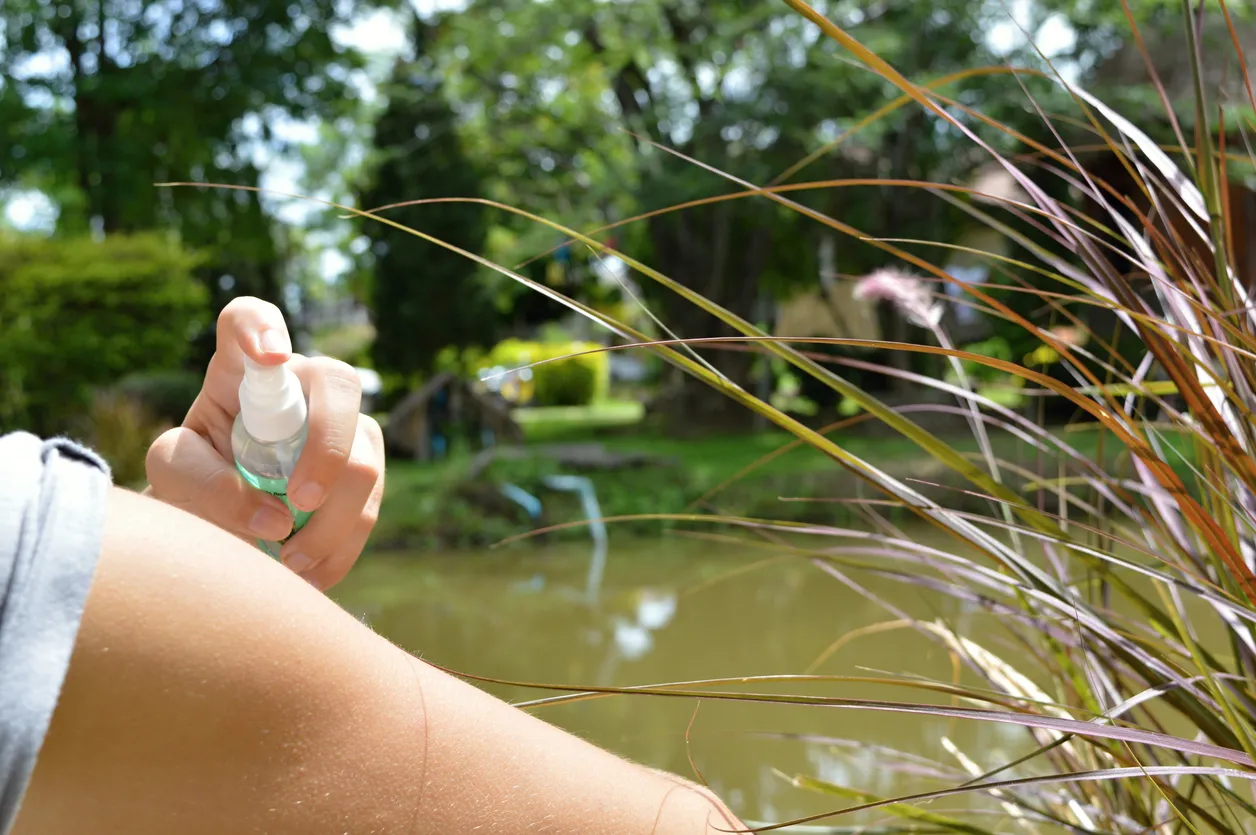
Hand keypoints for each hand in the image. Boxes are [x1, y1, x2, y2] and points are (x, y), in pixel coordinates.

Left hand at [146, 297, 384, 589]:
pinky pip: (372, 506)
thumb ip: (204, 485)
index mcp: (239, 370)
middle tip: (300, 501)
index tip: (270, 358)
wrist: (217, 517)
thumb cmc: (191, 479)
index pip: (249, 320)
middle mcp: (301, 386)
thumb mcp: (172, 477)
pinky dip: (342, 547)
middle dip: (329, 446)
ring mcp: (342, 426)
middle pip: (338, 385)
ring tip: (290, 562)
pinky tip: (310, 572)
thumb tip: (275, 518)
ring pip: (365, 458)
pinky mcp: (364, 472)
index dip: (262, 328)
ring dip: (334, 520)